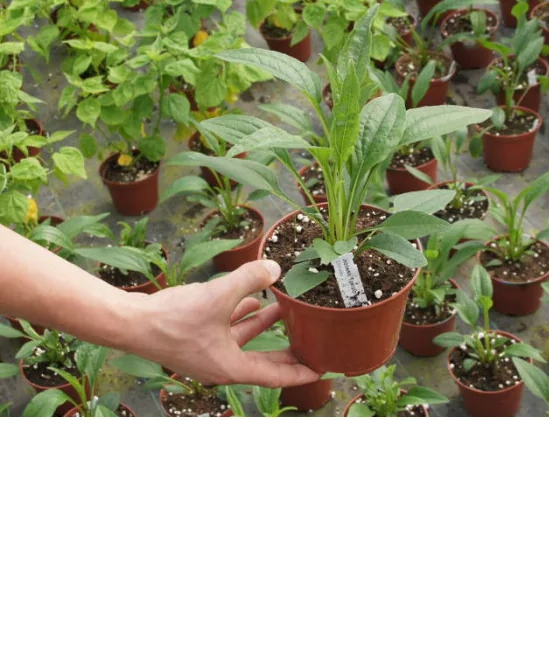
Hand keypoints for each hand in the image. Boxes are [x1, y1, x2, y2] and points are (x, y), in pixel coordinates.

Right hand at [131, 259, 318, 387]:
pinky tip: (253, 298)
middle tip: (312, 344)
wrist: (130, 322)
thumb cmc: (171, 320)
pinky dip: (242, 315)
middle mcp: (221, 365)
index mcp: (231, 367)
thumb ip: (249, 280)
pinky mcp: (196, 338)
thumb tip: (275, 268)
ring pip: (245, 340)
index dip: (300, 372)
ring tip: (285, 309)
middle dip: (288, 351)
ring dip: (265, 325)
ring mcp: (208, 352)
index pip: (275, 376)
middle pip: (264, 361)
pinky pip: (228, 328)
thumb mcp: (218, 296)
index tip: (322, 369)